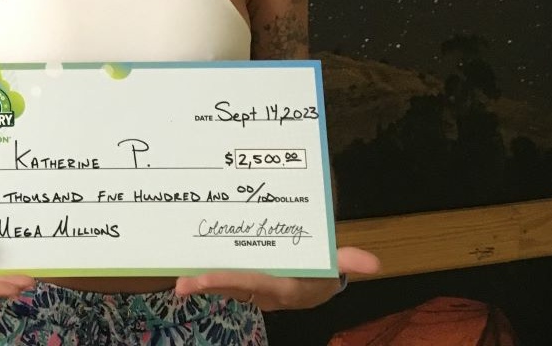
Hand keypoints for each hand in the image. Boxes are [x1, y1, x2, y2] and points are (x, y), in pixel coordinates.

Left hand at [173, 246, 380, 310]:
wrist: (315, 288)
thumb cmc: (320, 270)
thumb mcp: (333, 265)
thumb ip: (347, 260)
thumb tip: (374, 263)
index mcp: (282, 287)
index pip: (252, 284)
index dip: (228, 280)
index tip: (202, 278)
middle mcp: (262, 291)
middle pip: (231, 288)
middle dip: (205, 286)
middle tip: (180, 285)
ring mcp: (251, 288)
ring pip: (223, 286)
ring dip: (200, 283)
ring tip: (177, 280)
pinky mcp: (243, 282)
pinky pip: (223, 280)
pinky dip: (206, 275)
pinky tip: (185, 267)